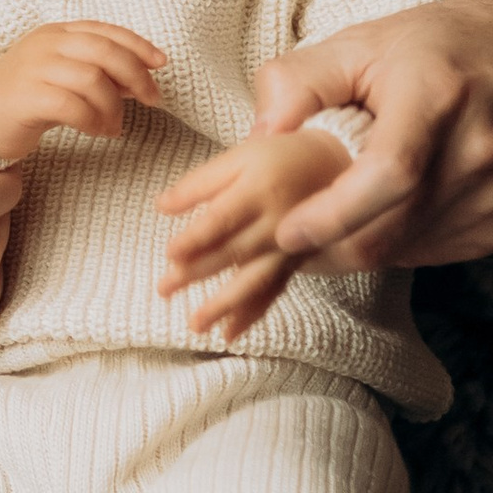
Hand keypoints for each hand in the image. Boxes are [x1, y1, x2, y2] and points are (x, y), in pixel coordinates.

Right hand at [0, 22, 165, 166]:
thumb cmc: (27, 97)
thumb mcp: (62, 75)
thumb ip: (97, 71)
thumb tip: (140, 79)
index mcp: (56, 32)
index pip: (105, 31)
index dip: (138, 45)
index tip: (161, 64)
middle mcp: (45, 44)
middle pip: (104, 51)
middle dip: (136, 76)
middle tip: (152, 100)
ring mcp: (33, 68)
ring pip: (93, 80)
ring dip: (114, 107)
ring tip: (115, 126)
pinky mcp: (26, 97)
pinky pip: (73, 106)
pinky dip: (94, 121)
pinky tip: (98, 131)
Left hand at [156, 130, 349, 342]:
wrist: (331, 168)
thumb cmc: (274, 159)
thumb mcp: (238, 158)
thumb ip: (200, 183)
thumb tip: (161, 206)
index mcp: (259, 190)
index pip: (222, 219)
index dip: (197, 238)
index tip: (170, 253)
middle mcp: (277, 223)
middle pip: (233, 252)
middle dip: (197, 273)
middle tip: (163, 289)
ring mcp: (288, 247)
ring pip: (254, 280)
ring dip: (224, 305)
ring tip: (195, 325)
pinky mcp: (295, 264)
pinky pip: (273, 293)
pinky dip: (251, 315)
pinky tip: (228, 334)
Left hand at [241, 0, 492, 272]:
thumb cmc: (453, 43)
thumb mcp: (369, 40)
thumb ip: (303, 80)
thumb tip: (258, 133)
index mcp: (439, 98)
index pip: (389, 175)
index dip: (334, 213)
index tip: (287, 232)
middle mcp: (480, 153)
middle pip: (390, 229)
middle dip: (325, 246)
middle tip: (280, 237)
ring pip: (407, 251)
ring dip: (356, 246)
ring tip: (323, 223)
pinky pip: (435, 254)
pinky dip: (395, 245)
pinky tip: (376, 218)